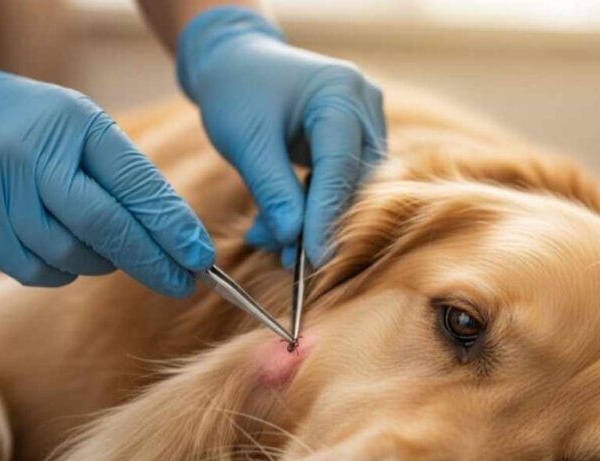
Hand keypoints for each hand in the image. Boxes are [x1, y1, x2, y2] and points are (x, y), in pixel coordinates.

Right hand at [0, 45, 213, 295]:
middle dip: (151, 261)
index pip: (132, 184)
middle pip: (102, 227)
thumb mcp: (87, 128)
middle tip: (183, 282)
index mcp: (72, 125)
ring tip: (115, 251)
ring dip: (106, 263)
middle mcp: (30, 159)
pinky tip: (70, 250)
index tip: (200, 258)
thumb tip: (177, 238)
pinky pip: (38, 272)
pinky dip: (66, 270)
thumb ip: (128, 177)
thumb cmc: (38, 125)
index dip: (171, 226)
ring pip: (71, 256)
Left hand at [177, 7, 385, 266]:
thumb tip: (293, 239)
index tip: (315, 258)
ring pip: (349, 187)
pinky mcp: (353, 141)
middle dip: (318, 222)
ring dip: (312, 219)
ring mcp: (364, 122)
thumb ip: (271, 188)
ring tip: (268, 240)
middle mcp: (363, 104)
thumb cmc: (237, 90)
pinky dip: (311, 207)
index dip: (328, 213)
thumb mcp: (246, 139)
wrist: (235, 62)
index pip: (341, 162)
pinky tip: (279, 227)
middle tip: (285, 258)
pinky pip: (340, 183)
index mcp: (341, 91)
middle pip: (353, 179)